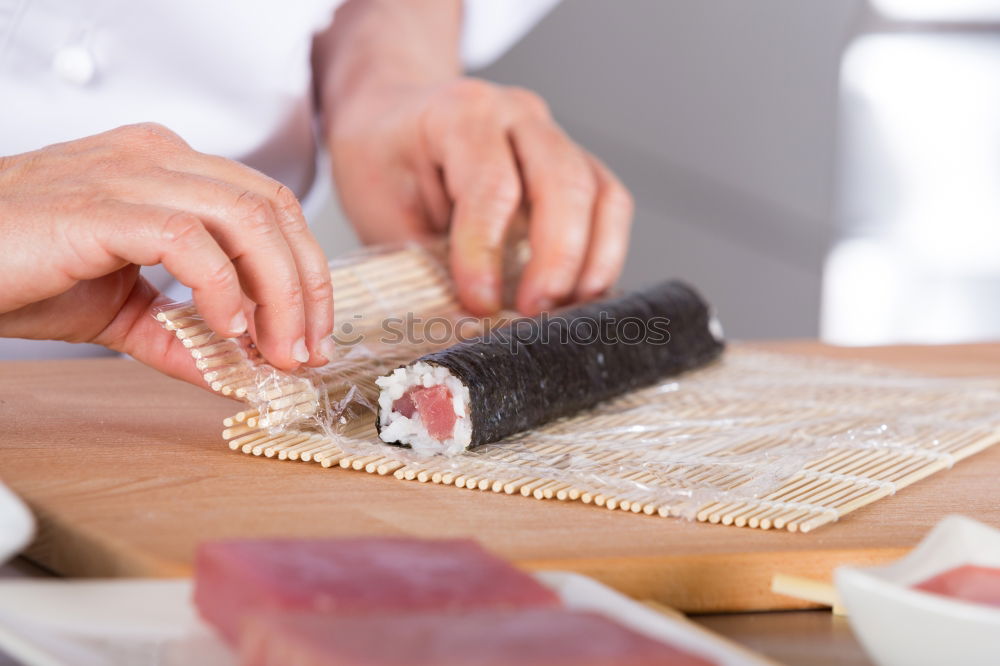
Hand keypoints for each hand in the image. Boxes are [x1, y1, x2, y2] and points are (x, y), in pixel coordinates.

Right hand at [0, 123, 333, 383]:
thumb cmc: (19, 271)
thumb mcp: (122, 311)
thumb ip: (184, 335)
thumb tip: (244, 374)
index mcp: (170, 169)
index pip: (272, 207)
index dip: (307, 271)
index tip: (313, 334)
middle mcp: (159, 158)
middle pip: (274, 210)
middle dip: (306, 288)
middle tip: (307, 352)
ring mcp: (131, 174)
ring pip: (247, 219)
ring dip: (278, 294)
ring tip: (277, 351)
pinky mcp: (101, 207)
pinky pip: (189, 240)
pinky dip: (222, 288)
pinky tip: (225, 329)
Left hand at [328, 78, 633, 314]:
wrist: (393, 118)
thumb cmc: (384, 163)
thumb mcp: (379, 210)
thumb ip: (423, 263)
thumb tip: (463, 326)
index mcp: (460, 114)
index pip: (490, 184)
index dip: (488, 251)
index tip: (480, 304)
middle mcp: (517, 115)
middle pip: (563, 181)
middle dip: (556, 258)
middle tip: (533, 313)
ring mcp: (554, 137)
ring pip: (601, 194)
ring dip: (590, 261)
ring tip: (563, 312)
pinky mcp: (576, 166)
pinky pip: (610, 206)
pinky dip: (603, 255)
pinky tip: (579, 295)